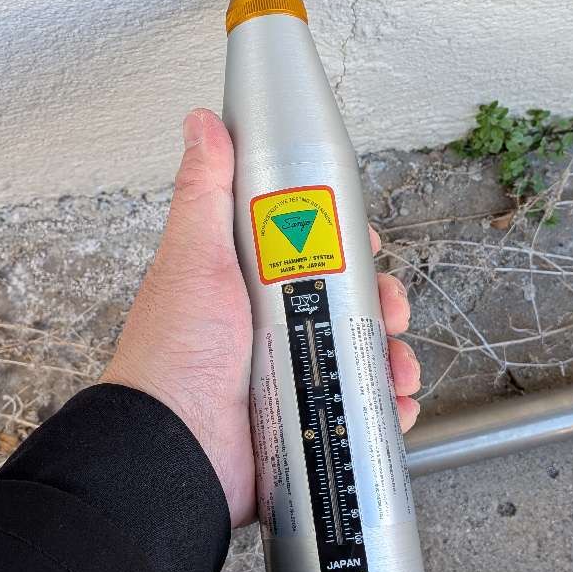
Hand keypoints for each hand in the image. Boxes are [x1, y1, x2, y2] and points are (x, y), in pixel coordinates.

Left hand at [102, 108, 421, 527]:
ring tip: (401, 368)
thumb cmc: (176, 355)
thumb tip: (203, 122)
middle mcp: (267, 331)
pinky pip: (358, 410)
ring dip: (394, 358)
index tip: (370, 246)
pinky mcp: (302, 424)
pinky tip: (397, 405)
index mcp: (246, 287)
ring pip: (360, 357)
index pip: (311, 253)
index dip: (347, 247)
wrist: (172, 449)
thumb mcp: (194, 258)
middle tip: (392, 312)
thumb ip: (205, 190)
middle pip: (346, 305)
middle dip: (382, 306)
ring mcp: (286, 379)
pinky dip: (385, 407)